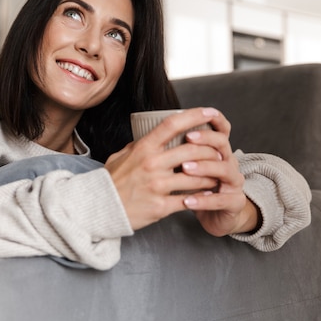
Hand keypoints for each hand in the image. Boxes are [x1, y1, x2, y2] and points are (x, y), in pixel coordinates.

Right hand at [105, 107, 222, 229]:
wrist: (100, 208)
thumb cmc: (110, 181)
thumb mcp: (120, 156)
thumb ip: (137, 146)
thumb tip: (150, 135)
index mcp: (143, 148)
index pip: (172, 125)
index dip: (194, 115)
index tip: (210, 112)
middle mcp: (151, 164)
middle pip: (192, 151)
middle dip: (212, 151)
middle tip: (221, 153)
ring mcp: (156, 186)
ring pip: (196, 177)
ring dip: (211, 176)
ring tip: (218, 175)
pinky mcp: (160, 206)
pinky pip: (189, 200)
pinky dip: (202, 197)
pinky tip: (208, 195)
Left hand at [179, 110, 258, 234]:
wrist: (214, 216)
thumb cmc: (194, 188)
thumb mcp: (182, 168)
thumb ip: (172, 151)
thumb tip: (147, 134)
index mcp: (217, 150)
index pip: (220, 129)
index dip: (212, 121)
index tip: (194, 118)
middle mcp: (229, 162)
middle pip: (223, 144)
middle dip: (205, 139)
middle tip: (187, 139)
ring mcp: (234, 182)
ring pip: (225, 169)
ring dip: (204, 167)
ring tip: (185, 168)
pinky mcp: (235, 202)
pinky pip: (222, 199)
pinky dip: (204, 199)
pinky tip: (187, 200)